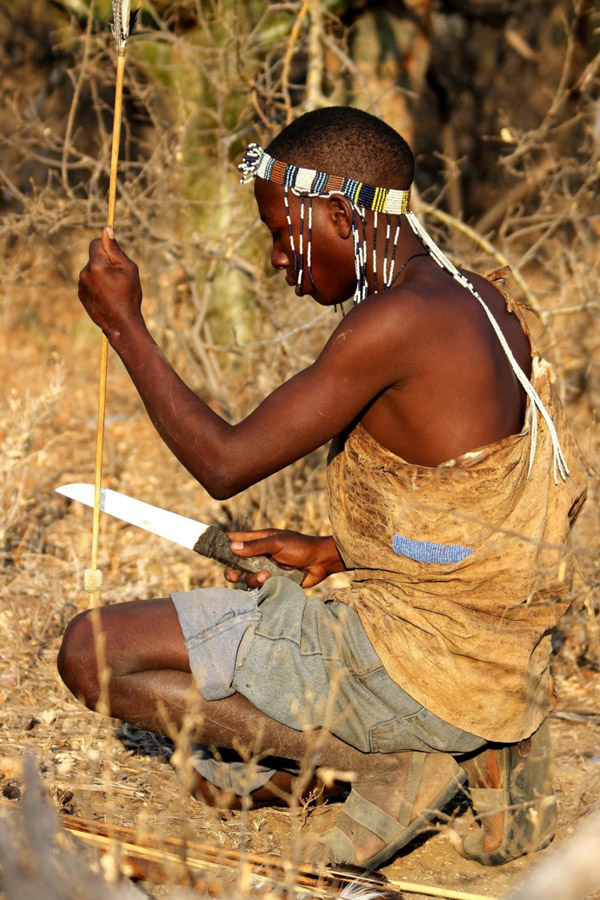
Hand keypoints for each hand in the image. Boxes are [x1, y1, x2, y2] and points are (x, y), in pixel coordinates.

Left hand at [78, 227, 143, 339]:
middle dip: (106, 262)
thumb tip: (106, 229)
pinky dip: (97, 285)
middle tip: (119, 277)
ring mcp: (81, 285)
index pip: (96, 243)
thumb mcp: (128, 269)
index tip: (115, 254)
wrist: (121, 324)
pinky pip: (89, 282)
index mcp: (97, 265)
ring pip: (92, 271)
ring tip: (114, 290)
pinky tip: (108, 296)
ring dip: (101, 274)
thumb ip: (115, 249)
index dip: (106, 246)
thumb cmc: (129, 296)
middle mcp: (85, 273)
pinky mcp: (81, 294)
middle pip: (95, 258)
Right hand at [225, 529, 345, 589]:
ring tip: (266, 576)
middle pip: (235, 564)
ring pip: (247, 578)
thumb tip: (232, 547)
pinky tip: (272, 581)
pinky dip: (262, 585)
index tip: (214, 552)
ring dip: (253, 578)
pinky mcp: (272, 581)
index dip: (223, 545)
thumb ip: (255, 546)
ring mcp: (265, 569)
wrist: (321, 562)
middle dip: (232, 571)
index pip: (235, 540)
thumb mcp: (277, 543)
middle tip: (234, 576)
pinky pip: (259, 587)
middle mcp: (258, 555)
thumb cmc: (301, 547)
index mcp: (258, 540)